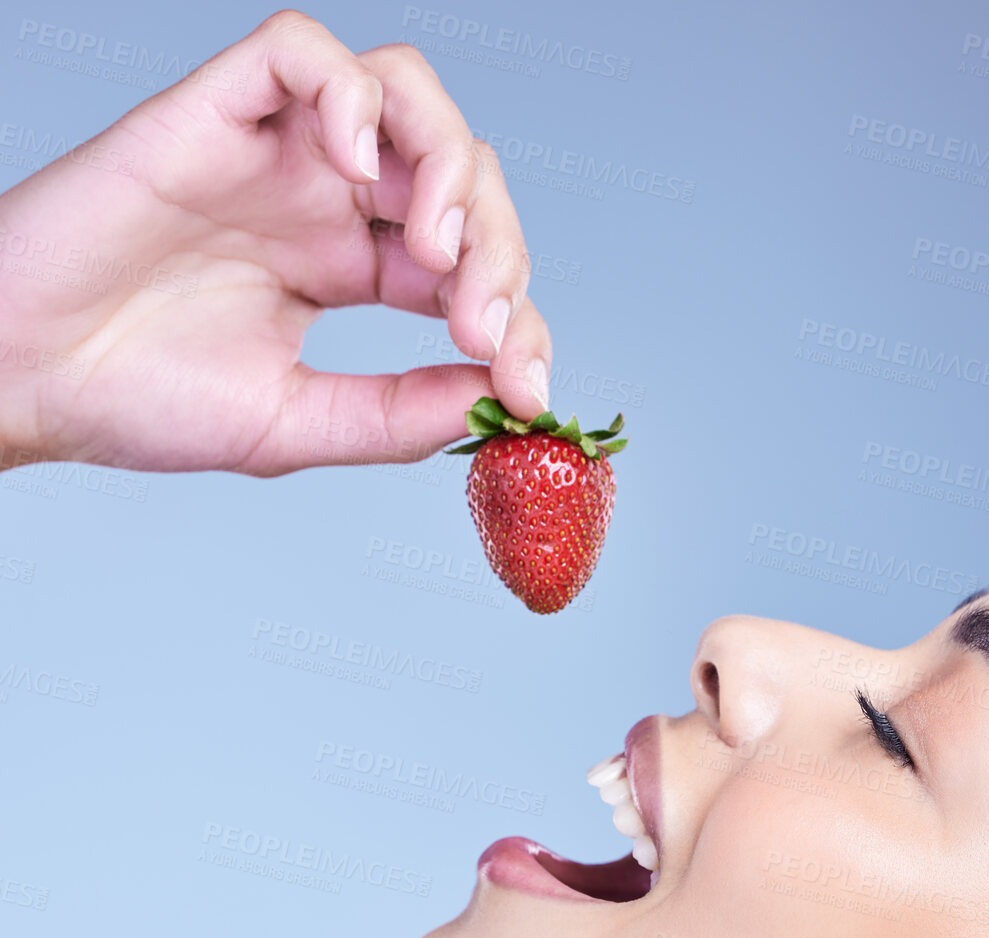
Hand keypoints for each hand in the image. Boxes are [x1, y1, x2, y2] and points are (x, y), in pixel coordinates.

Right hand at [0, 10, 552, 474]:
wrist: (25, 375)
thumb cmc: (136, 398)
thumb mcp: (294, 423)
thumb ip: (395, 414)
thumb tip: (493, 403)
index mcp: (346, 266)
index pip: (469, 266)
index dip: (516, 321)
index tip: (525, 394)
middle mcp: (322, 199)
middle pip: (459, 174)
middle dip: (499, 249)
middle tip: (483, 328)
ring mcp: (275, 150)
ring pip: (406, 94)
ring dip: (449, 164)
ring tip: (438, 250)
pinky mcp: (214, 108)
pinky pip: (304, 51)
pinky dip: (353, 95)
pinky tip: (361, 172)